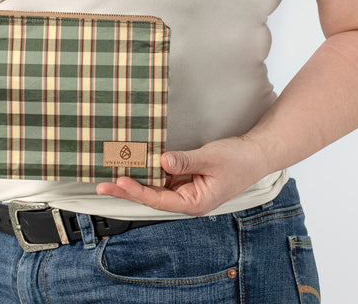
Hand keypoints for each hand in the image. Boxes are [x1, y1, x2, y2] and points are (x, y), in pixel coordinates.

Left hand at [96, 135, 268, 216]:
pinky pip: (163, 174)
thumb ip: (185, 160)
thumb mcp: (210, 158)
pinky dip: (149, 168)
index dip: (138, 191)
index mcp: (195, 203)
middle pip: (152, 196)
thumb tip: (162, 160)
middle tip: (102, 184)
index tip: (121, 181)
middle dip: (128, 189)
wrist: (255, 154)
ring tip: (112, 170)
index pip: (159, 200)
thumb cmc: (237, 160)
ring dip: (136, 178)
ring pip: (155, 185)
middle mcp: (187, 198)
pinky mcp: (185, 176)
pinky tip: (134, 161)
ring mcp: (185, 188)